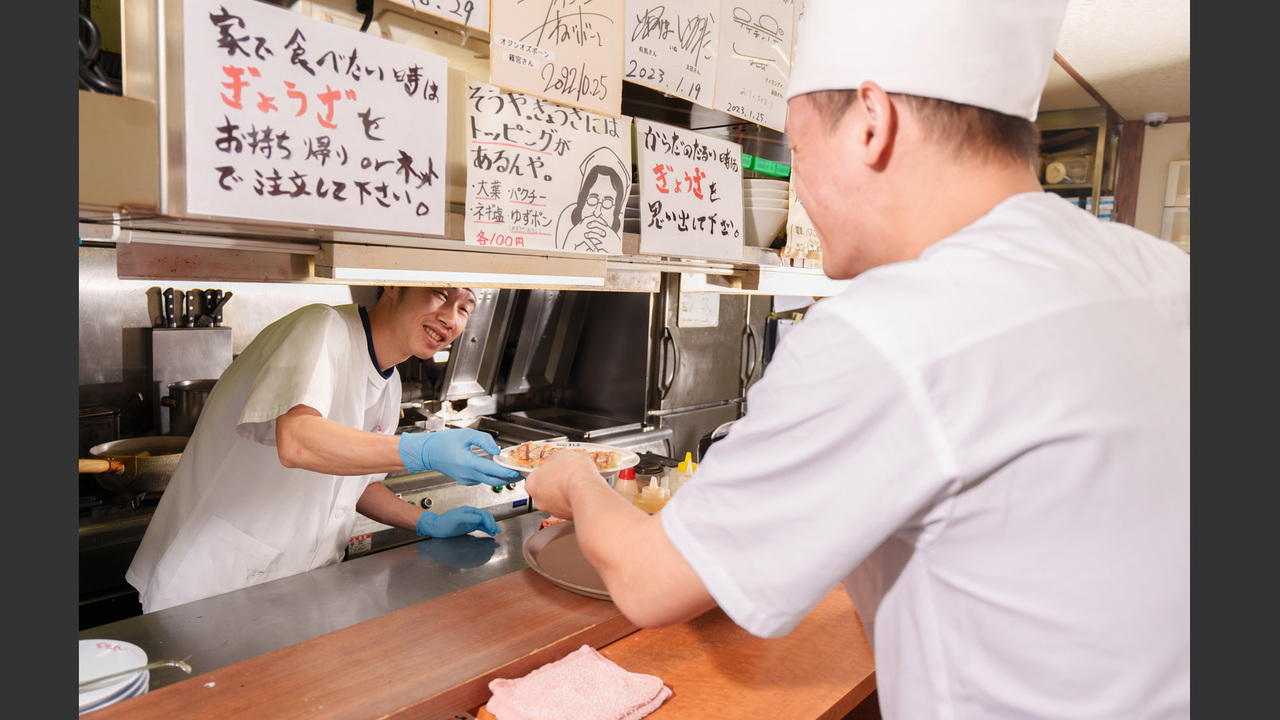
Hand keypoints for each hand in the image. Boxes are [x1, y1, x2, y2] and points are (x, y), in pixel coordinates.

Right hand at [399, 428, 522, 485]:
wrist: (428, 453)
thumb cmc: (444, 442)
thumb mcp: (466, 434)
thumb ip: (484, 440)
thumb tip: (497, 450)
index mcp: (467, 462)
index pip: (491, 470)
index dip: (506, 472)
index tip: (517, 471)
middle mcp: (467, 474)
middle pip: (493, 481)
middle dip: (509, 478)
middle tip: (520, 474)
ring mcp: (466, 479)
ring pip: (488, 481)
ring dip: (500, 477)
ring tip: (512, 470)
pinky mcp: (465, 481)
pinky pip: (481, 479)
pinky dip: (490, 476)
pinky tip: (497, 470)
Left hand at [417, 506, 499, 537]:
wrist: (437, 528)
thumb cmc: (444, 521)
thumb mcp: (456, 518)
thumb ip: (468, 518)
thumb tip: (480, 518)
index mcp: (469, 510)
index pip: (482, 514)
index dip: (488, 520)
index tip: (491, 527)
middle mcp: (471, 515)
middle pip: (486, 517)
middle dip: (492, 523)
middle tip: (496, 530)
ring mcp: (471, 521)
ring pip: (484, 523)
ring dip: (491, 526)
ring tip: (496, 532)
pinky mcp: (469, 527)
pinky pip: (480, 527)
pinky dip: (486, 530)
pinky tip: (490, 533)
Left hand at [525, 450, 605, 519]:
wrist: (588, 490)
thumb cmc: (573, 472)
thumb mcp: (561, 455)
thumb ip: (554, 460)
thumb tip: (556, 461)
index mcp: (532, 484)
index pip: (536, 476)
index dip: (547, 471)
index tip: (555, 468)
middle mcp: (539, 501)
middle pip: (545, 491)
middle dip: (555, 484)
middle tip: (566, 476)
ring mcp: (553, 511)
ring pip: (557, 501)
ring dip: (564, 494)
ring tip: (576, 484)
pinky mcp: (567, 518)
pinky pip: (569, 507)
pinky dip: (574, 502)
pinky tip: (581, 493)